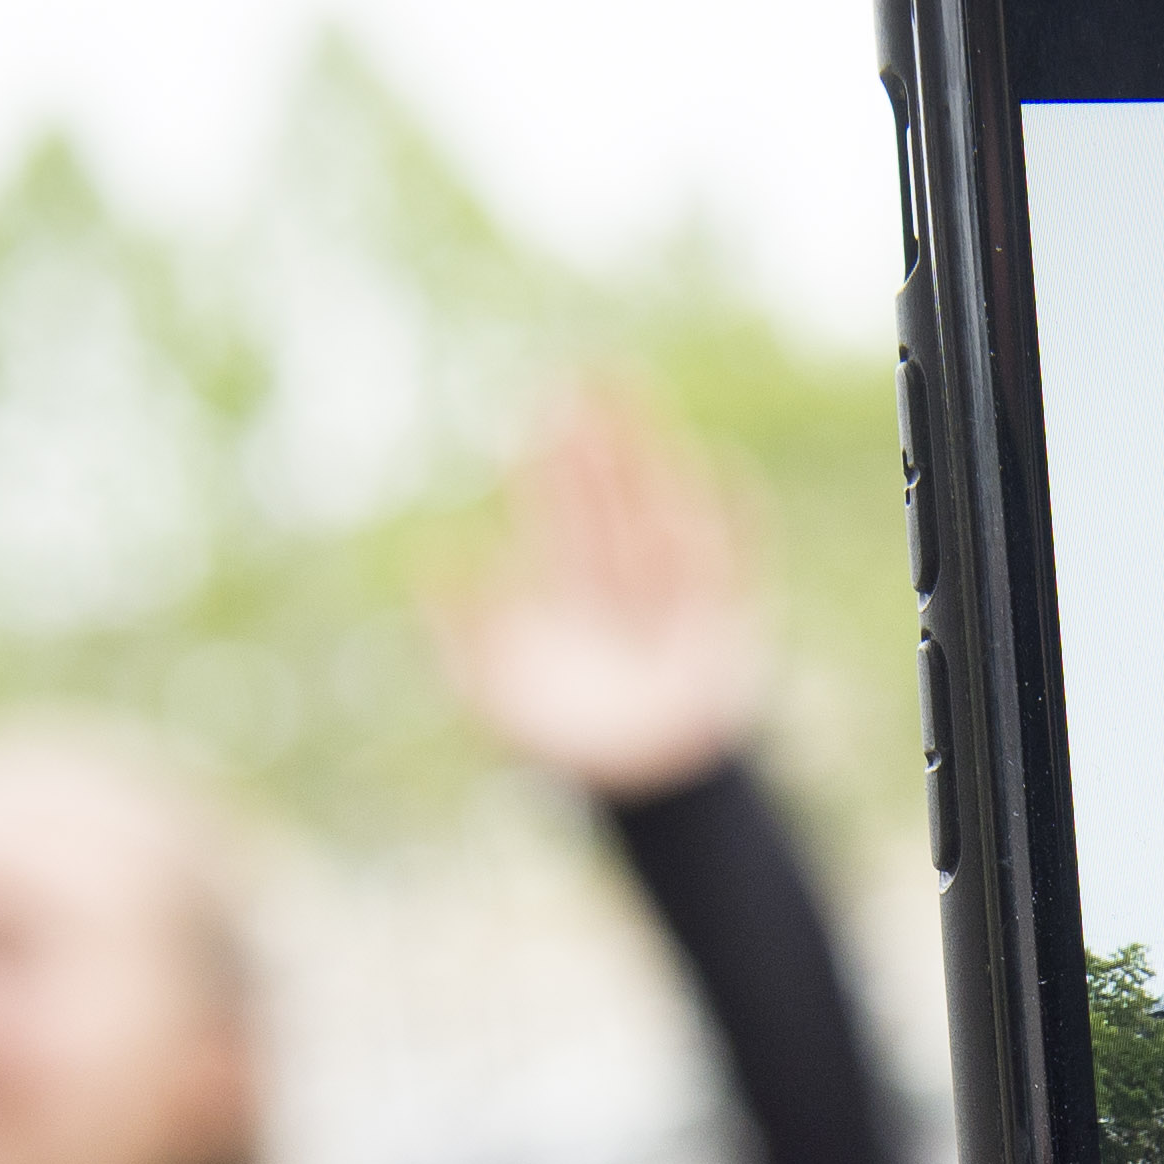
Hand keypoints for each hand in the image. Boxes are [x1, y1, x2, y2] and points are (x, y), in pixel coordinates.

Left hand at [434, 388, 770, 800]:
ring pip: (659, 508)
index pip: (557, 509)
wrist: (642, 788)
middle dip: (594, 440)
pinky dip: (733, 514)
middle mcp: (621, 579)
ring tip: (636, 404)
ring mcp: (673, 592)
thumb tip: (430, 556)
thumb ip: (459, 630)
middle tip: (578, 376)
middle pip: (606, 496)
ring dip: (649, 456)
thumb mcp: (494, 693)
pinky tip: (722, 468)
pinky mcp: (723, 614)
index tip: (537, 407)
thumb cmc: (566, 742)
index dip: (546, 459)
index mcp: (570, 588)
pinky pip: (733, 554)